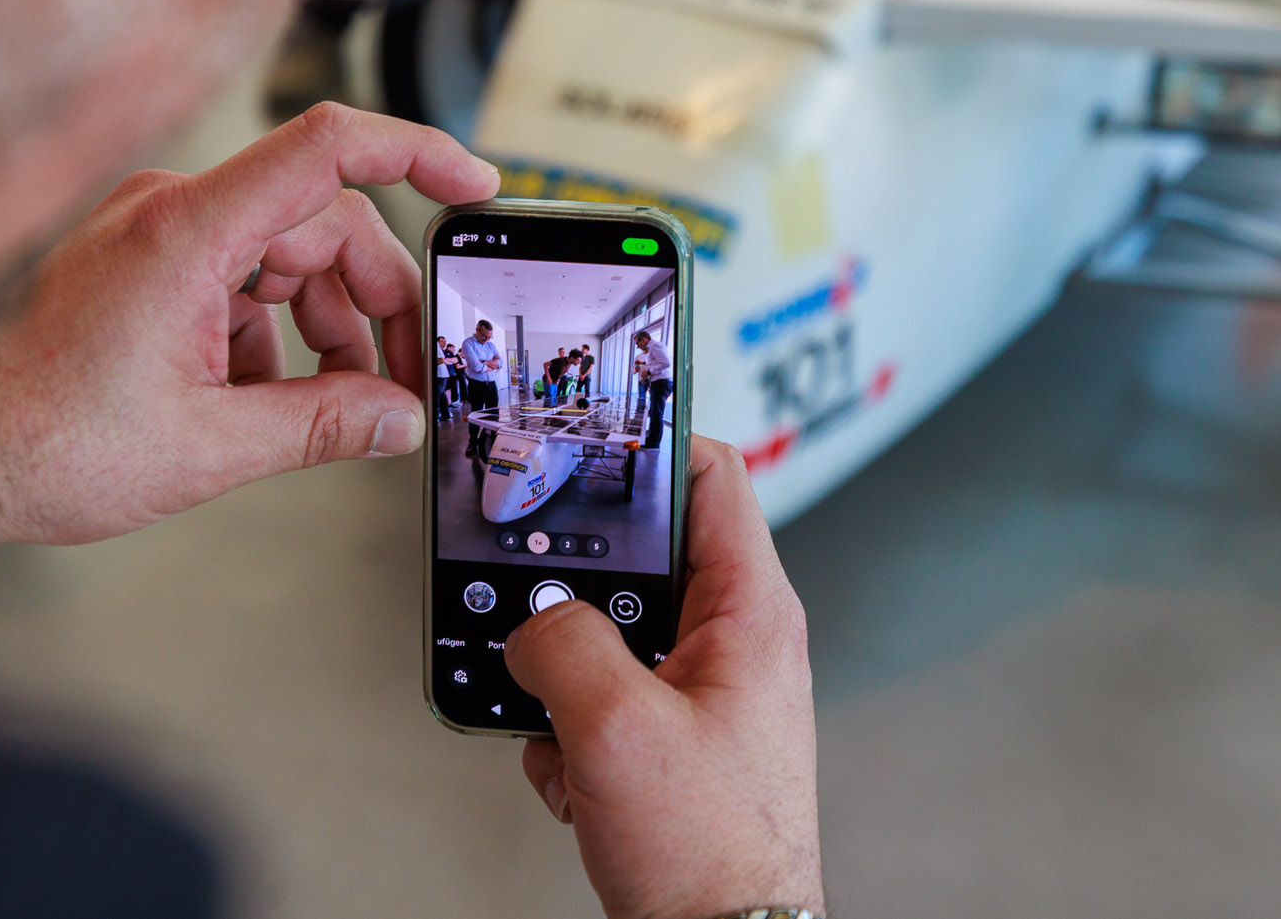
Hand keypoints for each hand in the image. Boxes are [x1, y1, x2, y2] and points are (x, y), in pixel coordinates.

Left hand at [0, 103, 498, 547]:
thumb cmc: (32, 442)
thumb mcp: (204, 447)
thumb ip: (321, 425)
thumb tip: (395, 420)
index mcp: (188, 230)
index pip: (329, 147)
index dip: (419, 153)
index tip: (476, 187)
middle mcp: (169, 210)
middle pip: (322, 221)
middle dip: (373, 299)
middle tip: (401, 378)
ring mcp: (151, 232)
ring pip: (283, 252)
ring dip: (321, 324)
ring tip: (328, 403)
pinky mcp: (138, 262)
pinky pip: (237, 275)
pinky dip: (269, 331)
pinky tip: (259, 398)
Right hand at [506, 438, 823, 918]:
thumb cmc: (708, 850)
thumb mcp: (615, 727)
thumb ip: (561, 645)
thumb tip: (530, 625)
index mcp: (750, 611)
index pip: (711, 475)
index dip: (649, 442)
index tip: (589, 430)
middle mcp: (736, 642)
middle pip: (640, 562)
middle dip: (575, 600)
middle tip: (535, 618)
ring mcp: (705, 694)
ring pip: (608, 640)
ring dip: (564, 685)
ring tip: (562, 733)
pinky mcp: (676, 743)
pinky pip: (604, 704)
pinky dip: (573, 738)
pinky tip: (575, 780)